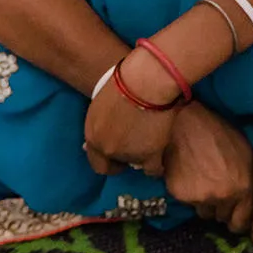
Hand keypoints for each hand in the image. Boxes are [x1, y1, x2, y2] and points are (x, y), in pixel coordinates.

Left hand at [84, 55, 180, 176]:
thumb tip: (92, 143)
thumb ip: (99, 124)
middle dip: (121, 161)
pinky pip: (152, 170)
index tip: (114, 155)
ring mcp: (127, 154)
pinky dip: (157, 166)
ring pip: (135, 164)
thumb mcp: (101, 103)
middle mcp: (107, 148)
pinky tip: (160, 158)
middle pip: (113, 165)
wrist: (146, 83)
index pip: (95, 160)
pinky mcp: (149, 155)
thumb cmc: (125, 82)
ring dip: (141, 155)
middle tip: (133, 148)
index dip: (106, 158)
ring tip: (151, 138)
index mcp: (92, 134)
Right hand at [162, 103, 252, 232]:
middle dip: (223, 209)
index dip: (238, 216)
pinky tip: (191, 176)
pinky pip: (188, 204)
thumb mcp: (249, 153)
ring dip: (206, 204)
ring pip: (204, 213)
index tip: (235, 207)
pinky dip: (190, 195)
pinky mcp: (179, 194)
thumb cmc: (221, 134)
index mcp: (242, 189)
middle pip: (222, 219)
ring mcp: (199, 197)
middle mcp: (222, 197)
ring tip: (205, 181)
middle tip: (219, 189)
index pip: (241, 223)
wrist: (187, 121)